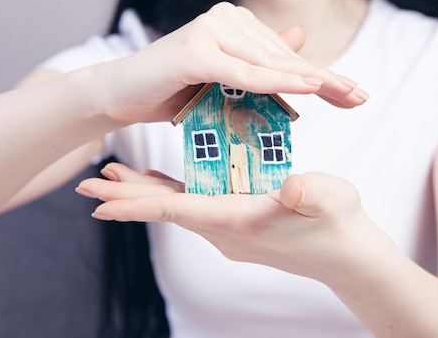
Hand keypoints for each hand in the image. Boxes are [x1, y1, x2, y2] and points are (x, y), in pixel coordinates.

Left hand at [76, 162, 370, 281]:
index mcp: (239, 220)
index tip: (98, 202)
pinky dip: (172, 195)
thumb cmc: (341, 225)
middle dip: (126, 198)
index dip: (136, 204)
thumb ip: (312, 193)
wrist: (350, 258)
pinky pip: (194, 209)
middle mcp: (226, 231)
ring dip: (144, 195)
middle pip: (166, 210)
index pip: (177, 210)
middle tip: (87, 185)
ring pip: (177, 209)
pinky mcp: (238, 228)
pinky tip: (162, 184)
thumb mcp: (332, 199)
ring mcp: (230, 233)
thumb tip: (294, 186)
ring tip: (115, 178)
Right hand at [88, 2, 368, 123]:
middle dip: (326, 81)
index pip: (286, 55)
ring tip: (344, 94)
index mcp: (235, 22)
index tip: (355, 93)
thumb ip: (261, 59)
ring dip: (309, 81)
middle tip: (361, 97)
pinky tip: (306, 88)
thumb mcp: (223, 79)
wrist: (119, 95)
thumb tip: (300, 36)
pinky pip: (241, 71)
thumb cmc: (170, 89)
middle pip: (284, 57)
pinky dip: (273, 82)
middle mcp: (226, 18)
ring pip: (267, 64)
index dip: (323, 76)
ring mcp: (209, 31)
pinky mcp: (194, 51)